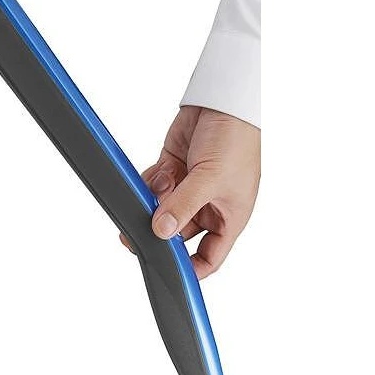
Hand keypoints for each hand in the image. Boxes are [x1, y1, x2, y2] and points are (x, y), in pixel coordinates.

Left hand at [125, 106, 260, 278]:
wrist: (223, 101)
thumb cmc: (236, 139)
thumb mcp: (211, 179)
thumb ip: (183, 207)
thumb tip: (161, 232)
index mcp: (229, 216)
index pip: (210, 256)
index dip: (191, 269)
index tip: (169, 273)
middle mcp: (209, 206)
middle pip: (178, 233)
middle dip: (160, 233)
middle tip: (138, 234)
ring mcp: (190, 188)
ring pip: (162, 210)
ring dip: (154, 204)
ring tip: (157, 192)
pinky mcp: (173, 169)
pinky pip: (153, 187)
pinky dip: (149, 184)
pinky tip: (157, 175)